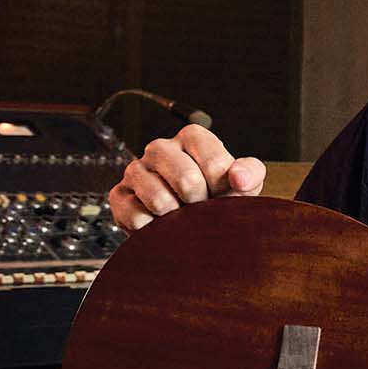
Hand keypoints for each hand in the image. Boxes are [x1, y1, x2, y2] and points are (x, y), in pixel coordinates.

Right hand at [108, 124, 265, 230]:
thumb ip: (250, 173)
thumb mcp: (242, 184)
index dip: (223, 190)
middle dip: (201, 205)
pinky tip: (160, 225)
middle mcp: (160, 148)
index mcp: (192, 138)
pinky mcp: (118, 196)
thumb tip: (238, 178)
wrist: (190, 225)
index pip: (215, 164)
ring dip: (177, 220)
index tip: (222, 195)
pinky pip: (136, 217)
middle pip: (187, 180)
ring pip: (159, 200)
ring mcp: (135, 170)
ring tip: (182, 217)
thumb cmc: (218, 198)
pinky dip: (153, 230)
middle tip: (201, 209)